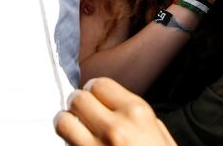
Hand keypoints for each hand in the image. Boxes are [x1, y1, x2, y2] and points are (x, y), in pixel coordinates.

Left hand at [55, 77, 176, 145]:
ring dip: (66, 123)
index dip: (94, 90)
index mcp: (136, 114)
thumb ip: (137, 116)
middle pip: (77, 99)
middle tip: (81, 112)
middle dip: (77, 104)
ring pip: (62, 121)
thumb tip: (114, 104)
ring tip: (73, 129)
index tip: (94, 97)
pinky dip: (68, 144)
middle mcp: (114, 128)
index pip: (99, 83)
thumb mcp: (160, 135)